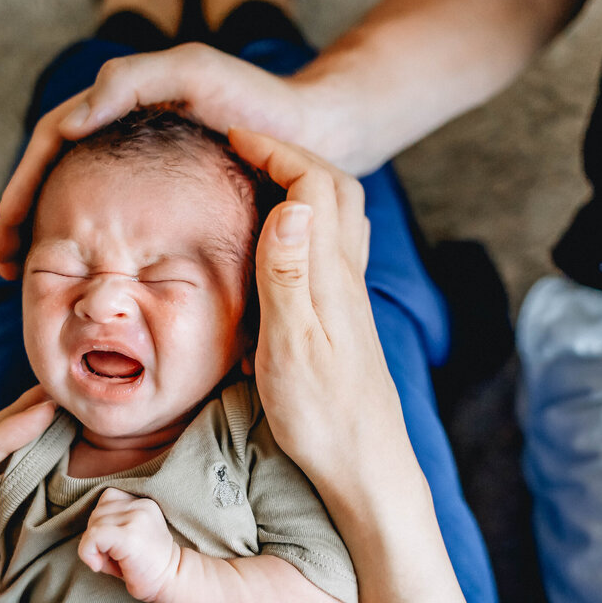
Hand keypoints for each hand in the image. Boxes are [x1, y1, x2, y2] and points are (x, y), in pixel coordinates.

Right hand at [0, 43, 323, 280]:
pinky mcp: (174, 206)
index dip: (25, 182)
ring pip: (83, 209)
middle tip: (1, 263)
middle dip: (23, 219)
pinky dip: (97, 254)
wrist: (314, 132)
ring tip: (25, 279)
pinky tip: (88, 282)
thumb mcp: (192, 72)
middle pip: (57, 180)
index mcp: (118, 110)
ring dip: (50, 241)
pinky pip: (122, 230)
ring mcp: (148, 177)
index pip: (53, 142)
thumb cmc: (256, 98)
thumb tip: (67, 124)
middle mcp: (124, 142)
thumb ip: (130, 82)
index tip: (7, 224)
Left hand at [78, 487, 180, 602]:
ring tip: (112, 562)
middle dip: (97, 536)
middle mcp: (140, 505)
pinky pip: (93, 536)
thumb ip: (111, 524)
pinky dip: (88, 552)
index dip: (103, 523)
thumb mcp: (131, 535)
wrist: (172, 582)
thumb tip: (88, 532)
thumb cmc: (147, 566)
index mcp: (143, 503)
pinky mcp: (129, 535)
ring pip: (93, 524)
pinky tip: (99, 566)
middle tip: (111, 558)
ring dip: (94, 547)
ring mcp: (136, 518)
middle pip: (97, 512)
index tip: (114, 545)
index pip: (107, 499)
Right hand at [228, 128, 413, 506]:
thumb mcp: (290, 347)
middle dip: (292, 154)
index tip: (234, 136)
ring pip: (341, 217)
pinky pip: (335, 246)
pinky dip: (310, 219)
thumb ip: (286, 274)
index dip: (276, 151)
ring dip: (306, 182)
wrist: (366, 466)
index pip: (313, 186)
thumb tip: (290, 203)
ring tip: (263, 177)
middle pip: (336, 190)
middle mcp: (346, 279)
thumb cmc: (322, 417)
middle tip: (247, 146)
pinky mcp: (346, 319)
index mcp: (329, 278)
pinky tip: (288, 236)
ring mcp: (350, 299)